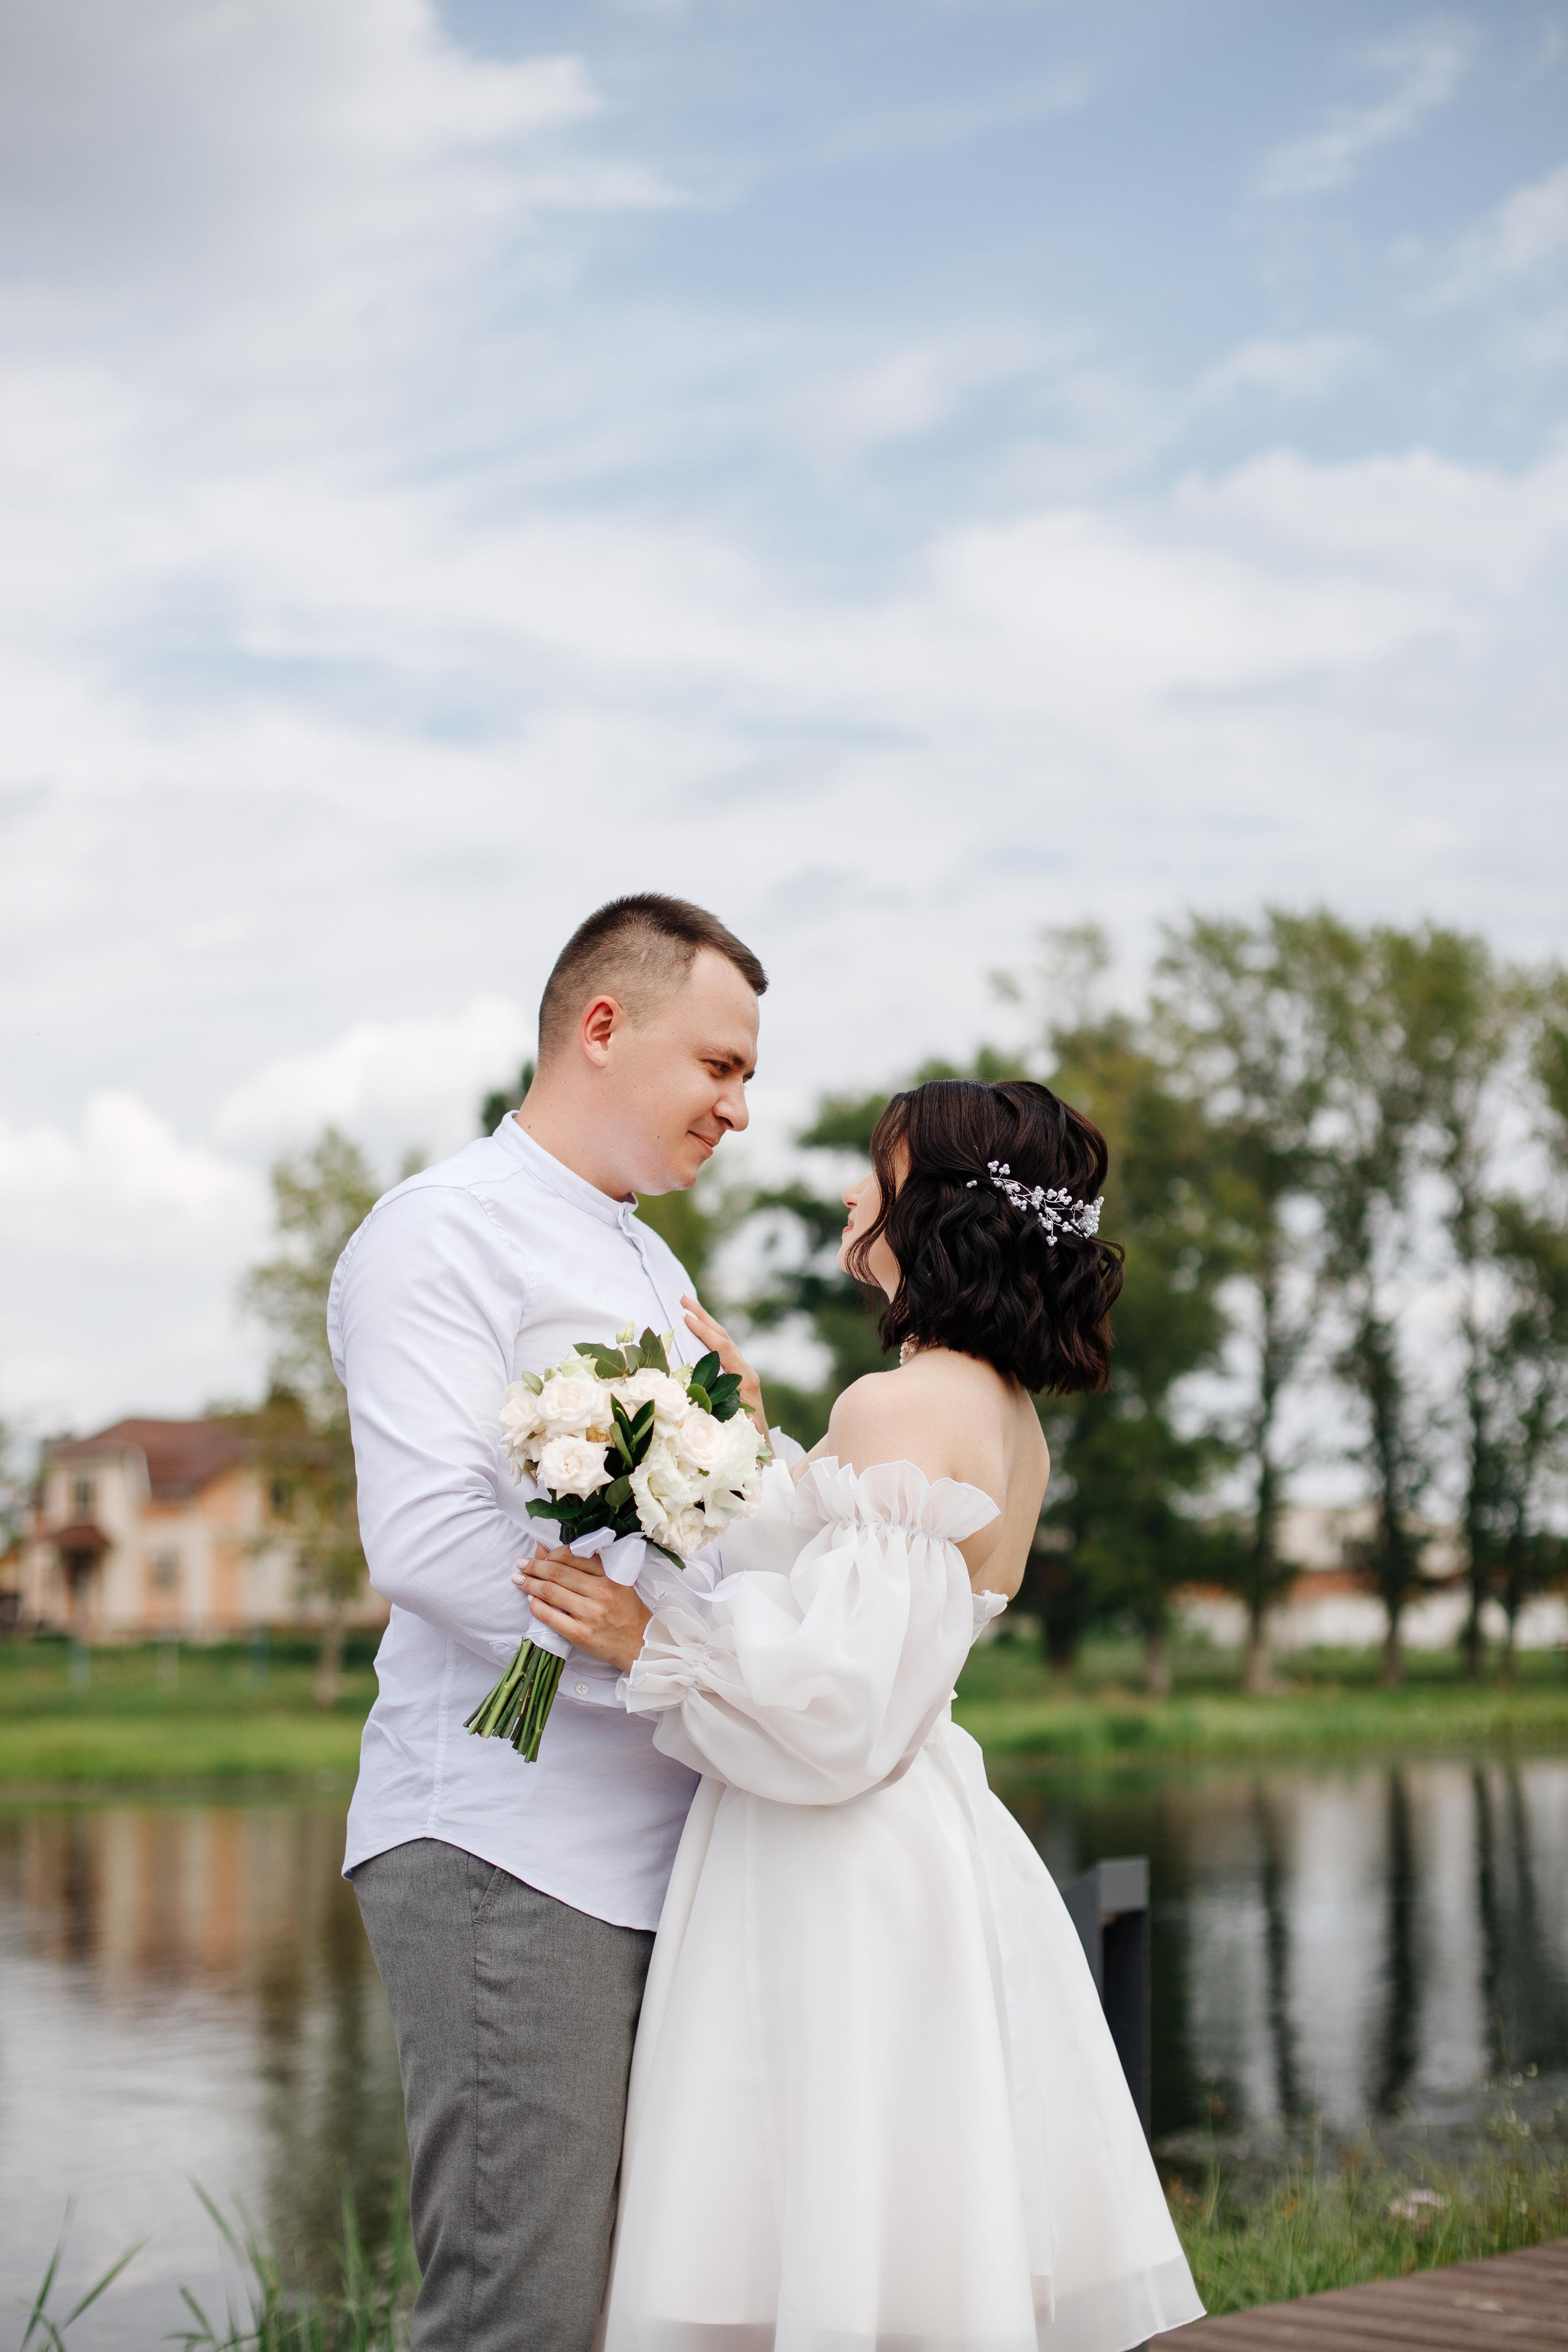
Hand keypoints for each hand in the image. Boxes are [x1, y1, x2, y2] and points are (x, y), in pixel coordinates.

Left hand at [514, 1545, 651, 1672]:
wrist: (639, 1643)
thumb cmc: (625, 1610)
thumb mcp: (612, 1582)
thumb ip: (581, 1566)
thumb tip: (543, 1549)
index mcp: (610, 1576)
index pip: (573, 1556)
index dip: (551, 1554)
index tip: (539, 1554)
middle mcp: (601, 1592)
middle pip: (558, 1573)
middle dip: (534, 1566)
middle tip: (521, 1564)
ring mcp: (590, 1614)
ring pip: (551, 1593)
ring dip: (530, 1584)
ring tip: (519, 1580)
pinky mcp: (581, 1634)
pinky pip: (550, 1617)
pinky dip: (536, 1607)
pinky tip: (530, 1601)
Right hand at [682, 1295, 767, 1435]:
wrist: (765, 1454)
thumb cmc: (747, 1444)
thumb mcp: (733, 1427)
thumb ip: (717, 1410)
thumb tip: (693, 1397)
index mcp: (745, 1379)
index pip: (723, 1348)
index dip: (704, 1332)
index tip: (685, 1317)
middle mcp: (745, 1372)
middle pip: (724, 1337)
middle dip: (703, 1316)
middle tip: (682, 1297)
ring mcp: (742, 1374)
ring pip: (723, 1342)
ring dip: (704, 1323)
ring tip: (686, 1306)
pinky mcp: (737, 1378)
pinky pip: (721, 1352)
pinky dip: (707, 1337)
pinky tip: (696, 1330)